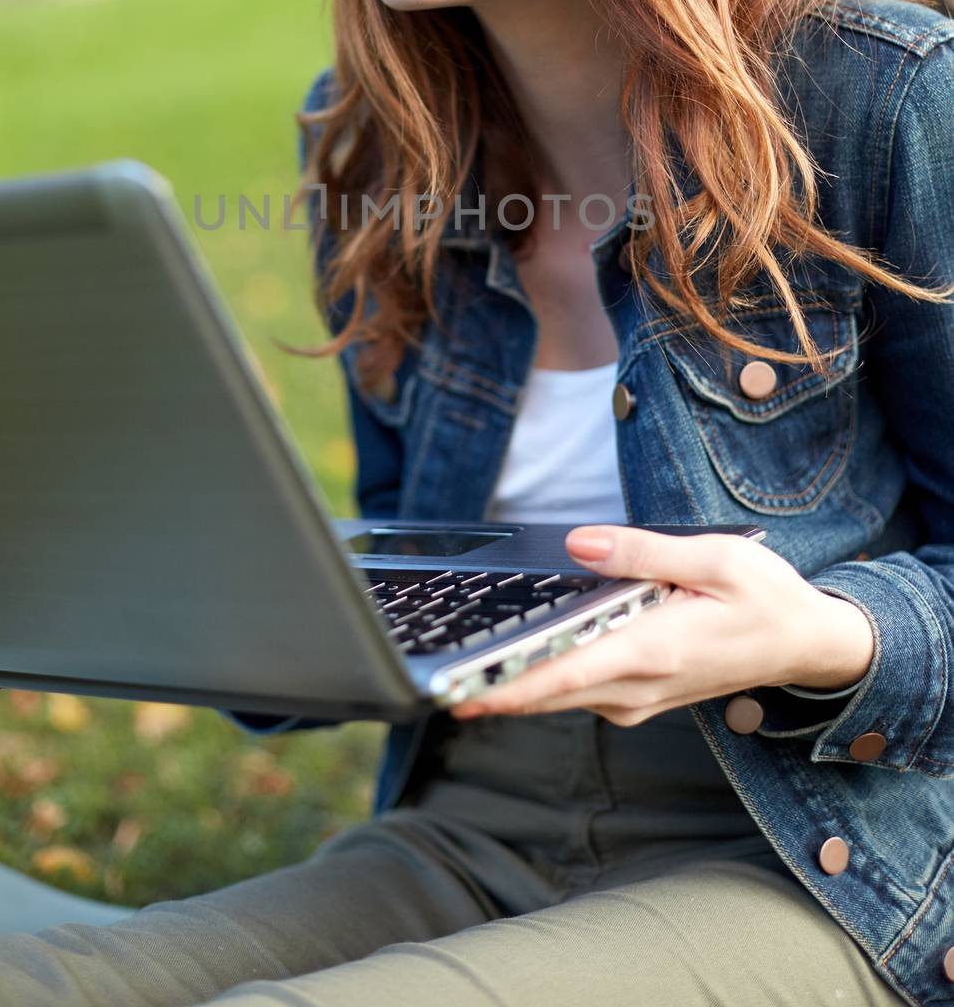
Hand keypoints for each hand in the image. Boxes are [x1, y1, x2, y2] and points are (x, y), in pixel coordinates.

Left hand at [449, 525, 874, 724]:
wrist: (807, 644)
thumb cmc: (765, 597)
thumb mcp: (714, 559)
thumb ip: (642, 552)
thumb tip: (578, 543)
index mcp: (654, 650)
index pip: (565, 674)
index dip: (509, 686)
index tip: (461, 691)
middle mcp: (639, 685)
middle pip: (549, 693)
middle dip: (492, 688)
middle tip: (433, 676)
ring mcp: (639, 696)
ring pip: (561, 694)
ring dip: (514, 684)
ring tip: (459, 660)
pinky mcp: (639, 694)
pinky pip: (580, 689)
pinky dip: (545, 678)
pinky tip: (516, 655)